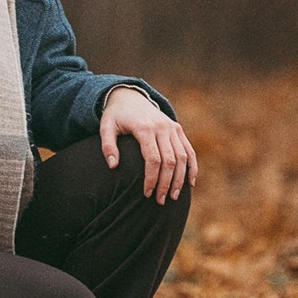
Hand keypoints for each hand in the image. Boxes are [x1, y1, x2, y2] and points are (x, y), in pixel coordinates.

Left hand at [100, 86, 197, 204]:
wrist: (130, 96)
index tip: (146, 194)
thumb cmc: (116, 116)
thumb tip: (113, 166)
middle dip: (166, 183)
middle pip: (170, 161)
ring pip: (183, 157)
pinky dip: (192, 167)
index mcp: (144, 128)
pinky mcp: (178, 129)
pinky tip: (190, 183)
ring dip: (180, 179)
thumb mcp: (105, 127)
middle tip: (160, 201)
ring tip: (174, 197)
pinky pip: (189, 150)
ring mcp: (172, 128)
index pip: (152, 159)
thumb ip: (107, 146)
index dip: (151, 179)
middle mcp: (162, 128)